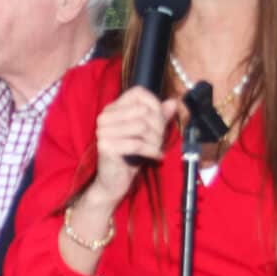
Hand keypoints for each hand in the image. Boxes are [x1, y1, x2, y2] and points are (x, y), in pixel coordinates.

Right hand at [90, 86, 179, 204]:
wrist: (112, 182)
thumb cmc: (129, 156)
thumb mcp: (146, 134)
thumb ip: (158, 117)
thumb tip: (172, 102)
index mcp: (112, 109)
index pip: (138, 93)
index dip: (155, 104)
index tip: (160, 120)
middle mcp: (105, 117)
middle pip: (143, 111)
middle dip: (158, 127)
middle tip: (160, 140)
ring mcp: (103, 131)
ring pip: (142, 126)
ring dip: (155, 140)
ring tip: (156, 148)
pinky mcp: (106, 146)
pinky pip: (137, 144)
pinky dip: (151, 151)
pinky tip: (155, 156)